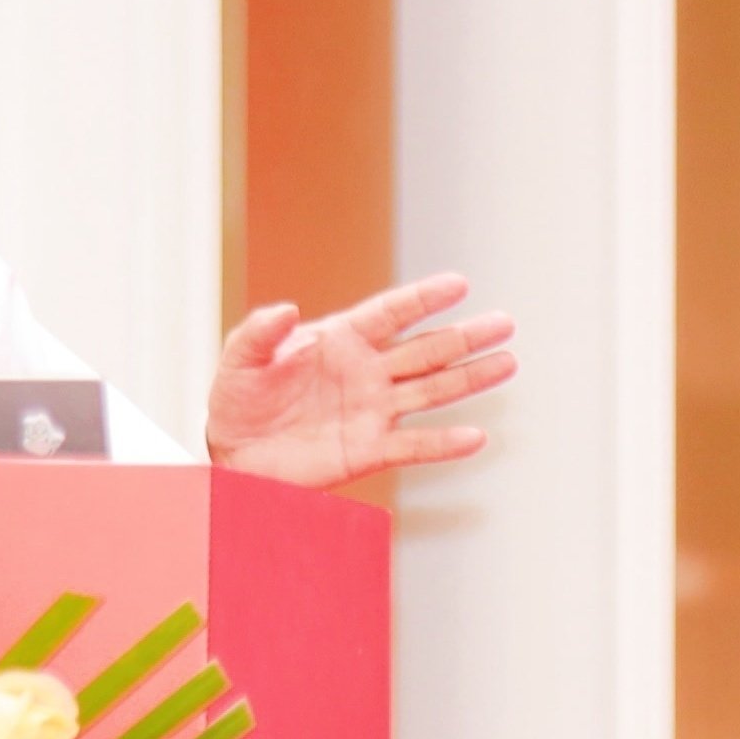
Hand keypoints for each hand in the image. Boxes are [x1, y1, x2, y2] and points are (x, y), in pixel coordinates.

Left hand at [203, 273, 515, 490]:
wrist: (232, 455)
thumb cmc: (237, 400)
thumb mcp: (240, 359)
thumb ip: (260, 332)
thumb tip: (286, 310)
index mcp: (339, 340)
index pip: (390, 313)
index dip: (423, 299)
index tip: (459, 284)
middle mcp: (365, 372)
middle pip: (424, 349)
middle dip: (464, 337)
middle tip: (505, 323)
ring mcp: (371, 410)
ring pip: (430, 391)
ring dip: (469, 379)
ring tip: (507, 363)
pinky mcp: (368, 450)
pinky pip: (413, 445)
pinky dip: (443, 444)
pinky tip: (475, 437)